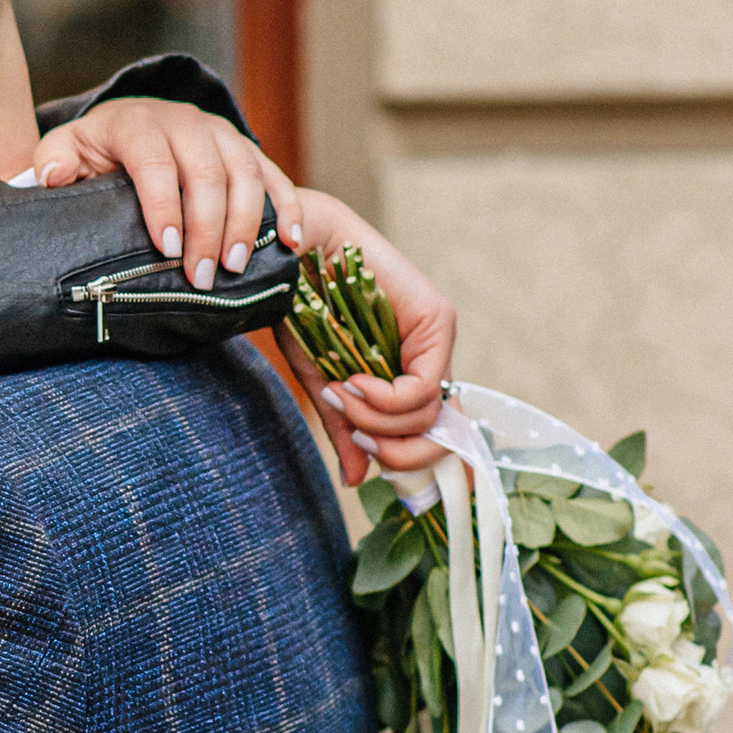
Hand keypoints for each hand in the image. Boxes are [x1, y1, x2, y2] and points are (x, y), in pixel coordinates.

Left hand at [27, 100, 307, 288]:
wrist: (132, 122)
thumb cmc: (96, 150)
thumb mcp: (65, 150)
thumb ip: (52, 162)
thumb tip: (52, 177)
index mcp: (138, 123)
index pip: (155, 164)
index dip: (163, 206)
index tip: (166, 248)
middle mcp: (185, 122)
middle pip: (206, 174)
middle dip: (207, 229)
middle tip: (202, 277)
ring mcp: (221, 134)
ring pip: (245, 174)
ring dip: (246, 223)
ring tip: (237, 267)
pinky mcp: (245, 149)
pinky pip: (274, 176)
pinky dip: (288, 209)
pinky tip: (293, 243)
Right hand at [271, 195, 455, 490]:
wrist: (291, 252)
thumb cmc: (301, 308)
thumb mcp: (324, 383)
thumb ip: (346, 429)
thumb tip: (357, 480)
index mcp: (408, 368)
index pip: (430, 432)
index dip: (400, 456)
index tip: (355, 441)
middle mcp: (431, 354)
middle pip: (441, 432)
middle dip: (397, 450)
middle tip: (355, 433)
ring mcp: (438, 337)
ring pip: (430, 414)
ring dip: (377, 419)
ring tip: (342, 396)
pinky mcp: (437, 320)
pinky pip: (422, 388)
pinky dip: (384, 399)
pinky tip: (353, 382)